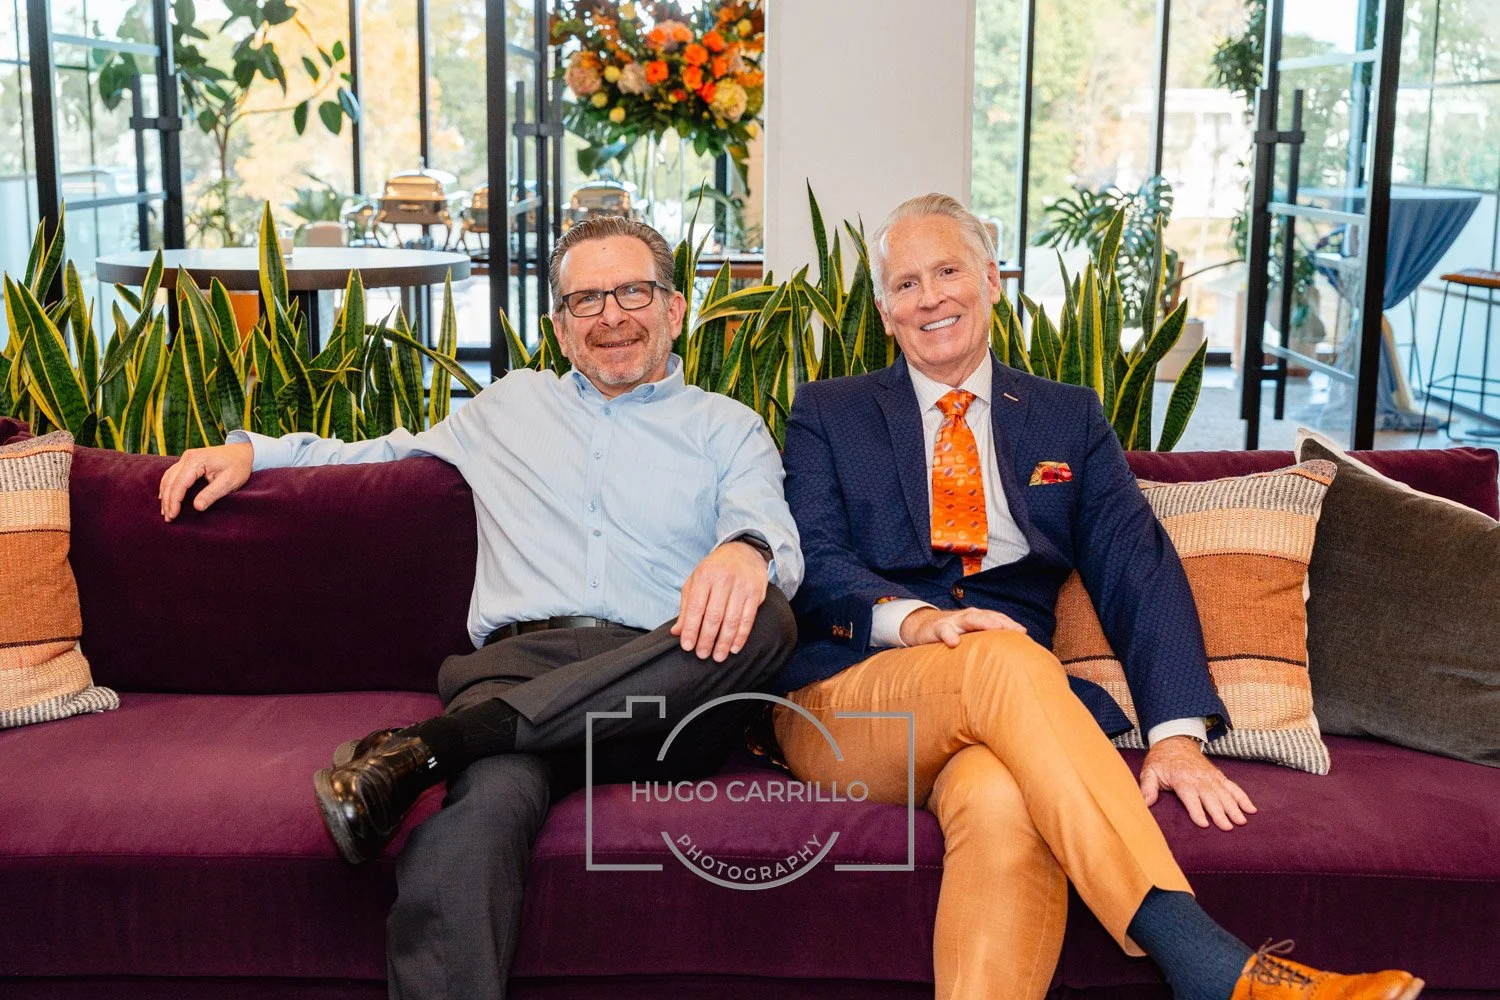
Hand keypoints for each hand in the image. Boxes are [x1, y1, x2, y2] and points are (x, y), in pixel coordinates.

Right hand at [159, 442, 254, 521]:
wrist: (244, 452)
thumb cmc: (238, 466)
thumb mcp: (229, 482)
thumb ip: (212, 494)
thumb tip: (197, 507)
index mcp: (196, 461)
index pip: (179, 484)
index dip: (174, 501)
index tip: (173, 516)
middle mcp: (188, 457)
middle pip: (171, 481)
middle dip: (168, 501)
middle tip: (168, 518)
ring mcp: (187, 457)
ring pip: (169, 477)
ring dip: (166, 495)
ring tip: (165, 511)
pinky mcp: (188, 460)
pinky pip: (172, 474)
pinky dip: (169, 486)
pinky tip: (166, 497)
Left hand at [670, 540, 769, 661]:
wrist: (744, 551)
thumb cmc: (715, 570)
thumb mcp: (695, 582)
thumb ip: (686, 607)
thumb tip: (677, 632)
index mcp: (704, 576)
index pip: (695, 607)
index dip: (691, 629)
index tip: (687, 646)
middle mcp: (723, 580)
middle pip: (714, 616)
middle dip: (707, 639)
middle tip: (702, 655)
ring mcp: (741, 586)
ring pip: (732, 620)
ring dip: (724, 642)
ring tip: (718, 656)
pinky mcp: (756, 593)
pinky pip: (748, 619)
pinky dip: (741, 636)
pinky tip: (734, 648)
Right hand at [898, 606, 1026, 646]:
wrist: (921, 627)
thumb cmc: (951, 634)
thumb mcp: (969, 637)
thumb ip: (985, 642)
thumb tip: (1008, 656)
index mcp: (977, 618)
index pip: (997, 618)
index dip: (1010, 624)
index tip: (1024, 633)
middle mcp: (967, 617)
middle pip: (987, 616)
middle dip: (1002, 622)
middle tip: (1016, 630)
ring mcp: (952, 621)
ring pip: (969, 619)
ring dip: (983, 622)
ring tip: (995, 628)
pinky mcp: (936, 628)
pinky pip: (944, 630)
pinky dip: (949, 635)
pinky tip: (954, 642)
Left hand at [1139, 735, 1256, 830]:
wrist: (1175, 742)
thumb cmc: (1161, 761)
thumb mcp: (1149, 771)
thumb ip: (1147, 788)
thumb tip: (1144, 804)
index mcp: (1181, 778)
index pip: (1190, 796)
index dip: (1196, 810)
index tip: (1203, 823)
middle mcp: (1199, 778)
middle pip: (1210, 797)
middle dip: (1220, 813)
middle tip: (1228, 828)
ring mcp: (1211, 777)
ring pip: (1224, 793)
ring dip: (1234, 807)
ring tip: (1242, 821)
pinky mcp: (1218, 776)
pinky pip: (1233, 787)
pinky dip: (1243, 798)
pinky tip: (1251, 810)